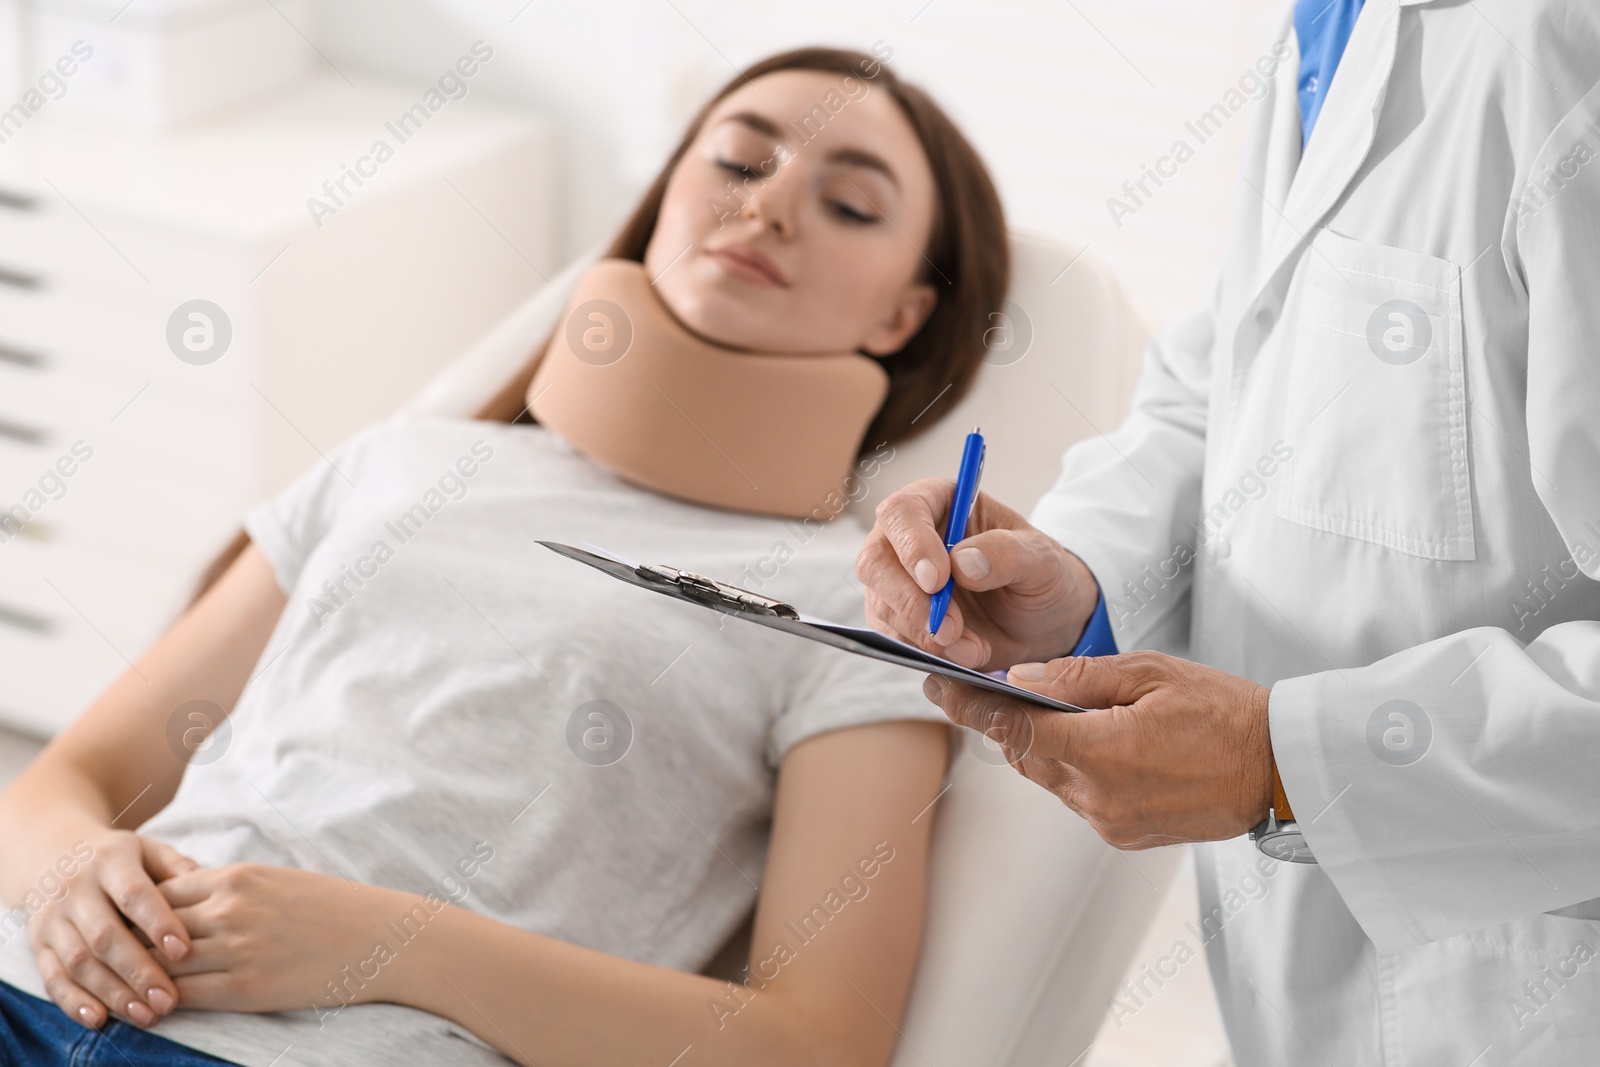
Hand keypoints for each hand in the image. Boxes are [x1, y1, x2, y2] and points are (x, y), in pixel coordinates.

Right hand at [22, 830, 197, 1029]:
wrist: (53, 855)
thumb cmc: (120, 858)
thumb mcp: (148, 850)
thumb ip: (177, 868)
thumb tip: (211, 886)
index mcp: (109, 861)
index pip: (134, 894)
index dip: (158, 923)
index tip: (184, 951)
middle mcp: (75, 890)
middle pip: (105, 935)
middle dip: (138, 971)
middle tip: (168, 1000)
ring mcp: (53, 918)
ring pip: (79, 962)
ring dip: (112, 993)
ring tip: (147, 1015)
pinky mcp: (37, 944)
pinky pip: (52, 977)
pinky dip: (74, 1001)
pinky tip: (100, 1019)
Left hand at [156, 864, 415, 1015]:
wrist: (382, 937)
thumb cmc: (332, 908)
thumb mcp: (277, 882)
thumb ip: (230, 890)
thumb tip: (186, 905)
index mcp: (237, 877)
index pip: (161, 893)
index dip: (141, 915)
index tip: (134, 932)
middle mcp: (230, 909)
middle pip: (152, 928)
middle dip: (132, 947)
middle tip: (118, 965)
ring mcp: (238, 948)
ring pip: (162, 965)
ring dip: (143, 979)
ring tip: (131, 991)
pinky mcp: (249, 987)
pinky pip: (187, 996)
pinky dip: (165, 1003)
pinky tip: (158, 1008)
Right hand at [856, 478, 1099, 669]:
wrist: (1043, 621)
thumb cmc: (1040, 575)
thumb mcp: (1041, 559)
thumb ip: (1007, 553)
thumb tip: (961, 562)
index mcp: (939, 502)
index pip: (902, 512)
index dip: (912, 545)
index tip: (937, 580)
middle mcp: (908, 537)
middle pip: (874, 561)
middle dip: (909, 600)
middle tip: (950, 628)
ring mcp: (897, 579)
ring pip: (881, 603)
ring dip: (923, 633)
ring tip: (971, 645)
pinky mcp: (899, 618)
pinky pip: (893, 635)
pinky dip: (926, 650)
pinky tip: (965, 652)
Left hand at [922, 651, 1273, 847]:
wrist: (1280, 770)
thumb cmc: (1224, 710)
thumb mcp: (1151, 673)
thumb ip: (1078, 677)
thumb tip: (1019, 677)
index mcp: (1103, 752)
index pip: (1014, 729)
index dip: (970, 707)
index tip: (936, 687)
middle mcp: (1099, 797)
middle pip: (1024, 755)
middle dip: (1003, 721)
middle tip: (979, 687)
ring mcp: (1110, 822)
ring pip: (1048, 777)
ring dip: (1039, 745)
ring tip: (1039, 707)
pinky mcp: (1123, 834)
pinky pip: (1077, 796)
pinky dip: (1071, 766)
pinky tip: (1087, 739)